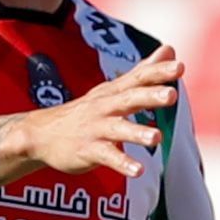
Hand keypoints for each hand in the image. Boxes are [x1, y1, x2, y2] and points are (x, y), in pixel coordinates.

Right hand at [16, 48, 180, 180]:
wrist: (40, 134)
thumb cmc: (87, 111)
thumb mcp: (113, 90)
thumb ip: (143, 72)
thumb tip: (169, 49)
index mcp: (114, 92)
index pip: (137, 78)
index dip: (157, 72)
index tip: (179, 67)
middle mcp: (105, 107)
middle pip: (128, 99)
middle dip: (149, 96)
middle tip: (172, 95)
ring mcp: (95, 129)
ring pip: (117, 129)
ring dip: (137, 132)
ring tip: (156, 138)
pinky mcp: (87, 150)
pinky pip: (107, 157)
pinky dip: (122, 164)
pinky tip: (138, 170)